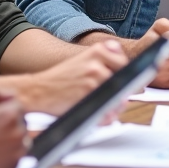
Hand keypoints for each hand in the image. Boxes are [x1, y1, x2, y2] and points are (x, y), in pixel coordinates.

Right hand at [0, 85, 27, 167]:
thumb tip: (8, 93)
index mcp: (9, 115)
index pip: (17, 104)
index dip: (1, 106)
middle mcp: (17, 135)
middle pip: (20, 122)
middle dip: (6, 122)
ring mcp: (15, 154)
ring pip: (19, 140)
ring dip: (8, 138)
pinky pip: (14, 157)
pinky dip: (5, 155)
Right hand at [13, 40, 127, 114]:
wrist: (37, 91)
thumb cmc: (61, 78)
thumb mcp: (82, 58)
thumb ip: (105, 53)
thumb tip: (121, 50)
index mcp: (98, 51)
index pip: (127, 64)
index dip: (130, 77)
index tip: (132, 85)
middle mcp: (97, 64)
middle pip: (126, 82)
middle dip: (123, 93)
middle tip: (116, 99)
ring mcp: (93, 81)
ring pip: (118, 98)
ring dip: (115, 107)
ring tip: (105, 108)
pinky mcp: (88, 99)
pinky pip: (107, 111)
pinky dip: (106, 117)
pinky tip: (98, 115)